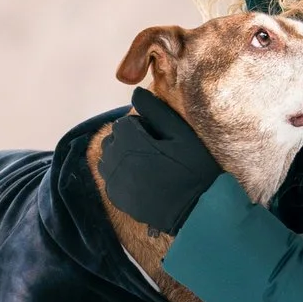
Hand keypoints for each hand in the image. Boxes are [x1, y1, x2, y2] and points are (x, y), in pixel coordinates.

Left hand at [101, 88, 226, 232]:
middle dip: (129, 141)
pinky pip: (110, 179)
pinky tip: (141, 181)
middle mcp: (115, 159)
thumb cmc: (192, 168)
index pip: (124, 124)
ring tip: (146, 165)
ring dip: (122, 157)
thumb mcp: (180, 134)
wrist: (195, 210)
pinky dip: (120, 176)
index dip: (142, 127)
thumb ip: (155, 111)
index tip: (160, 138)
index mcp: (129, 141)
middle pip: (113, 140)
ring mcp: (114, 181)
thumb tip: (135, 91)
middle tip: (155, 151)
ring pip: (108, 159)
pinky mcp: (116, 199)